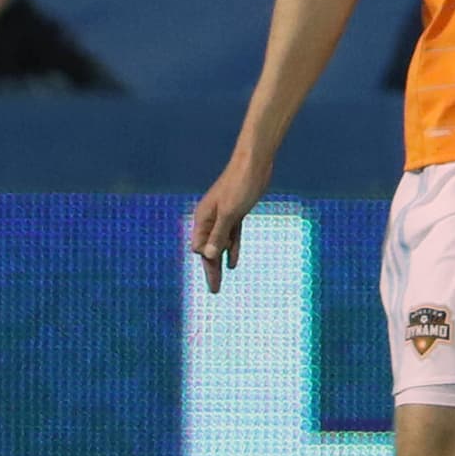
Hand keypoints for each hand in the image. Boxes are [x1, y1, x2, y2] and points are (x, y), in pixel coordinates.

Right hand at [189, 150, 272, 292]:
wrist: (255, 164)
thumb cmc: (241, 185)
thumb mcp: (230, 213)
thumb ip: (219, 234)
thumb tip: (206, 256)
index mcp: (203, 218)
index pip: (199, 247)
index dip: (206, 260)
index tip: (215, 269)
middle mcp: (210, 218)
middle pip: (208, 250)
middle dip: (211, 270)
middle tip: (214, 292)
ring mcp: (223, 216)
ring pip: (219, 245)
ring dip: (220, 263)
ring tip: (218, 284)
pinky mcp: (236, 213)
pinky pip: (231, 237)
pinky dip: (232, 249)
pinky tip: (232, 263)